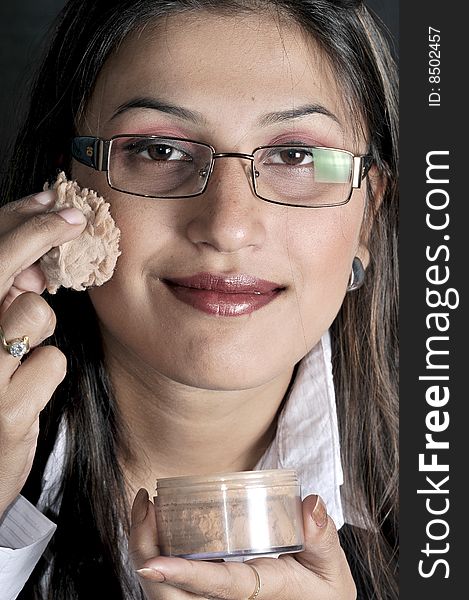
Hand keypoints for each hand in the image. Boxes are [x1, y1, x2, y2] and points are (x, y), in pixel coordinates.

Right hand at [0, 190, 85, 515]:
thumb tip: (33, 265)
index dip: (17, 221)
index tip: (52, 201)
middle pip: (3, 272)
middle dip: (40, 234)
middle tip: (73, 218)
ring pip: (35, 314)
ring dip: (38, 331)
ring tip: (18, 358)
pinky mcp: (5, 413)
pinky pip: (53, 362)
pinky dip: (47, 373)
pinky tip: (26, 394)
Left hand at [129, 488, 356, 598]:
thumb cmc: (322, 593)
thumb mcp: (331, 571)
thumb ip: (322, 539)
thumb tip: (311, 504)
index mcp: (256, 595)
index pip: (215, 586)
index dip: (181, 575)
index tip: (150, 564)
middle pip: (172, 594)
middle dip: (147, 550)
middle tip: (144, 502)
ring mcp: (216, 598)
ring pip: (167, 589)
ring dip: (148, 547)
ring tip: (146, 506)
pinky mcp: (211, 591)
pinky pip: (174, 582)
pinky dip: (158, 551)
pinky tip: (159, 523)